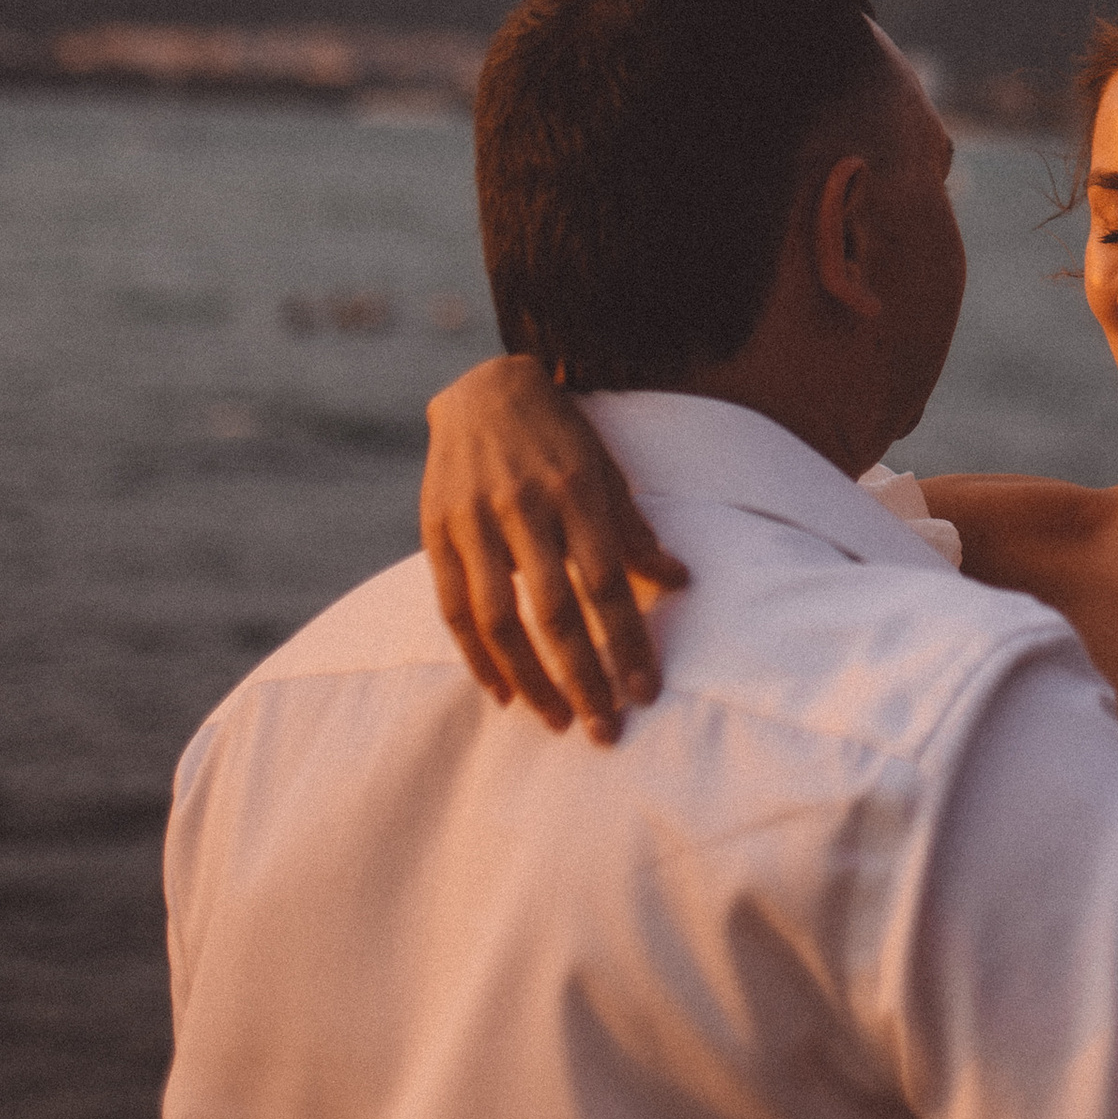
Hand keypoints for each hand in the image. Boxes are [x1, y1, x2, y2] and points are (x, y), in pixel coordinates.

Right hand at [420, 353, 688, 740]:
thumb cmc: (560, 437)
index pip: (606, 582)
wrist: (484, 389)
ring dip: (530, 679)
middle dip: (583, 676)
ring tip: (558, 720)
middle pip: (555, 610)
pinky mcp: (437, 531)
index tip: (646, 691)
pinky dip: (477, 657)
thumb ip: (635, 529)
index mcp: (576, 491)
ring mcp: (475, 520)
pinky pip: (453, 608)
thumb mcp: (606, 470)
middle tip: (606, 730)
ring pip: (499, 619)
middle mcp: (524, 507)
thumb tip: (680, 581)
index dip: (627, 640)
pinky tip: (502, 692)